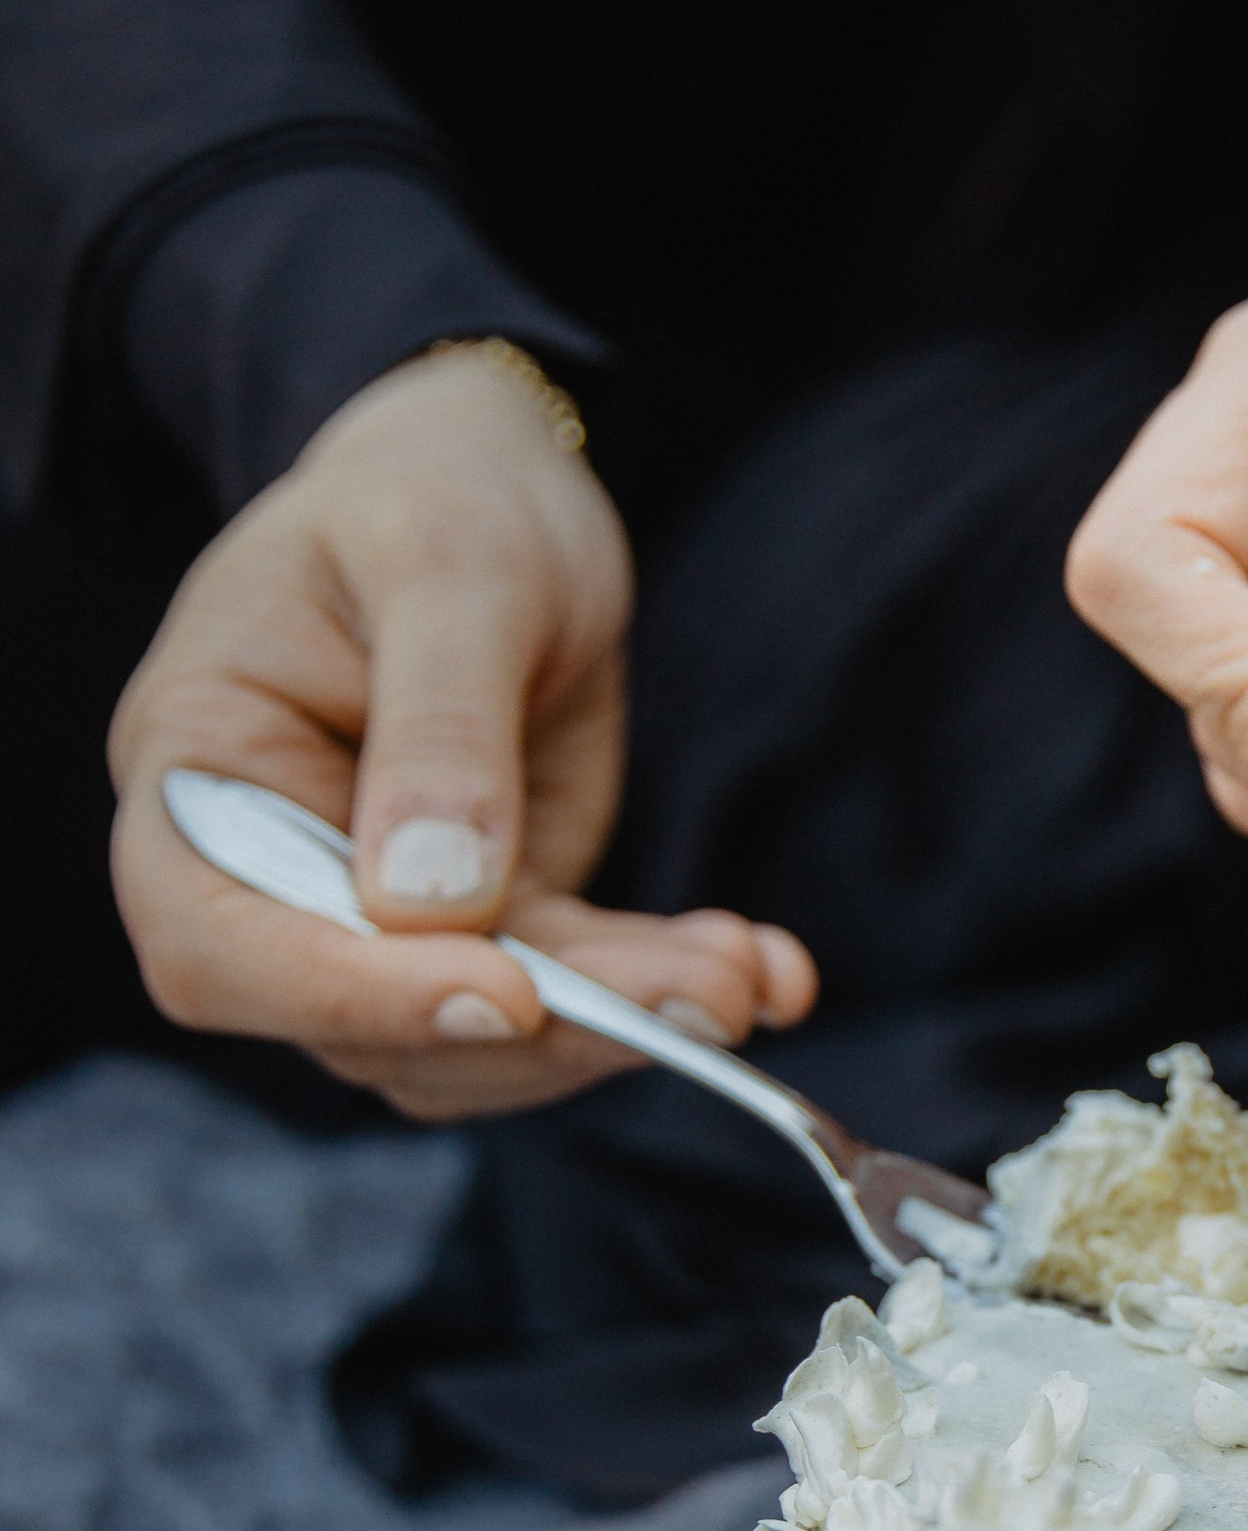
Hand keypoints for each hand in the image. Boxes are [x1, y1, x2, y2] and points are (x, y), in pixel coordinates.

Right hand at [108, 349, 815, 1118]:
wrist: (498, 488)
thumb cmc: (438, 493)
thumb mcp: (449, 564)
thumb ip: (439, 723)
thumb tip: (433, 901)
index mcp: (197, 767)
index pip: (218, 944)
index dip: (350, 995)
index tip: (506, 994)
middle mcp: (265, 870)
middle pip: (364, 1024)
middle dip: (541, 1026)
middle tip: (703, 992)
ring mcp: (376, 916)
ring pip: (475, 1041)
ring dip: (621, 1024)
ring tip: (750, 975)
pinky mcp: (489, 928)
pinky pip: (563, 1002)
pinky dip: (659, 995)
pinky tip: (766, 972)